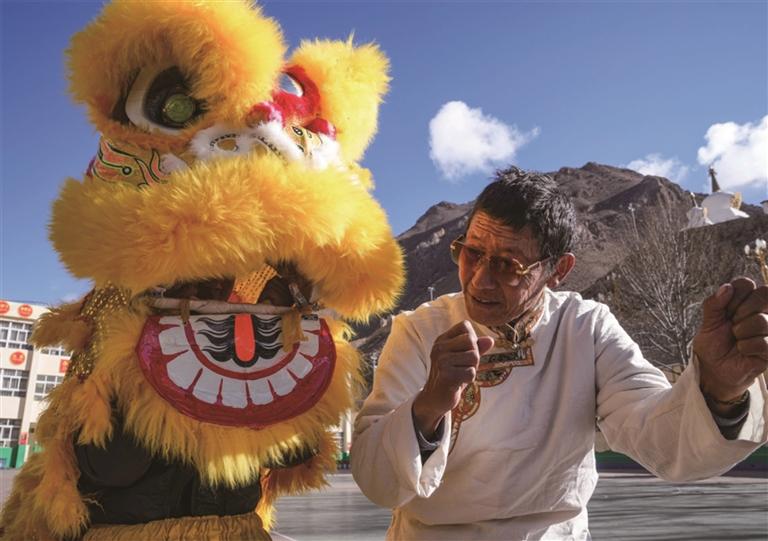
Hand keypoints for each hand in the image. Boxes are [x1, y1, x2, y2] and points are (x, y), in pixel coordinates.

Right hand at [412, 321, 493, 438]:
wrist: (436, 397)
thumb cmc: (452, 375)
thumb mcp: (464, 359)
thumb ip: (477, 348)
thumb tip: (490, 340)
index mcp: (442, 340)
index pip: (465, 326)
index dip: (472, 339)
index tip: (464, 352)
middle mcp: (440, 347)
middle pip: (471, 341)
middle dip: (474, 355)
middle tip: (464, 366)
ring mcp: (441, 360)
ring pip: (473, 356)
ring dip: (472, 368)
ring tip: (460, 374)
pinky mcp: (446, 375)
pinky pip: (471, 372)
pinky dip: (469, 379)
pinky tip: (458, 382)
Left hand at [694, 277, 767, 412]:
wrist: (713, 369)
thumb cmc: (713, 344)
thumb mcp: (708, 322)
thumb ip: (714, 304)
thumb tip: (726, 287)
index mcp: (746, 302)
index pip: (747, 283)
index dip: (734, 295)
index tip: (725, 310)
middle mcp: (762, 312)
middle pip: (764, 294)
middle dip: (740, 310)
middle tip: (732, 323)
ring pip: (761, 321)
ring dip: (741, 332)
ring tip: (736, 339)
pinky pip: (763, 342)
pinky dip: (746, 347)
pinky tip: (743, 351)